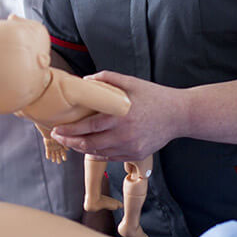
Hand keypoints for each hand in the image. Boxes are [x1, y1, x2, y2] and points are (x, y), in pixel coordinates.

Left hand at [50, 71, 182, 161]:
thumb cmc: (155, 97)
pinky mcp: (135, 154)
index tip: (57, 128)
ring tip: (71, 142)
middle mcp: (124, 135)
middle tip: (58, 137)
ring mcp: (130, 147)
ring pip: (98, 153)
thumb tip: (86, 80)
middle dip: (71, 142)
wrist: (179, 115)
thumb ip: (108, 79)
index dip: (70, 130)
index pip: (88, 126)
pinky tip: (89, 148)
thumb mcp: (132, 83)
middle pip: (89, 143)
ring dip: (81, 149)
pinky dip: (97, 154)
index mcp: (120, 116)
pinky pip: (110, 157)